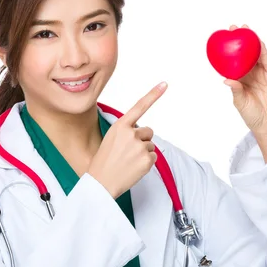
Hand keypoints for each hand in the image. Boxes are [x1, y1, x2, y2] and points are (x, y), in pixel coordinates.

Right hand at [88, 82, 167, 198]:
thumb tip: (142, 134)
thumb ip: (126, 133)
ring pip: (150, 146)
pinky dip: (146, 163)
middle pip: (148, 132)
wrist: (101, 183)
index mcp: (120, 126)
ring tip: (128, 162)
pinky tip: (134, 168)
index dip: (153, 94)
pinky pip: (153, 158)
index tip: (165, 84)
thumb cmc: (104, 162)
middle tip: (127, 153)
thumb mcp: (111, 139)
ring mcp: (140, 146)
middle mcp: (131, 133)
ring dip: (143, 153)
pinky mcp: (147, 159)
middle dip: (142, 140)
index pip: (139, 106)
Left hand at [224, 25, 266, 137]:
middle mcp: (252, 75)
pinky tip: (258, 43)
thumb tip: (226, 79)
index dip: (230, 51)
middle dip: (241, 41)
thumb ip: (236, 90)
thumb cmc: (253, 116)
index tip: (222, 39)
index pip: (235, 62)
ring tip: (246, 30)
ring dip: (252, 42)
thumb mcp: (240, 102)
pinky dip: (263, 52)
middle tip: (233, 28)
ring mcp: (264, 74)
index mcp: (242, 80)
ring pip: (258, 55)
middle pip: (246, 54)